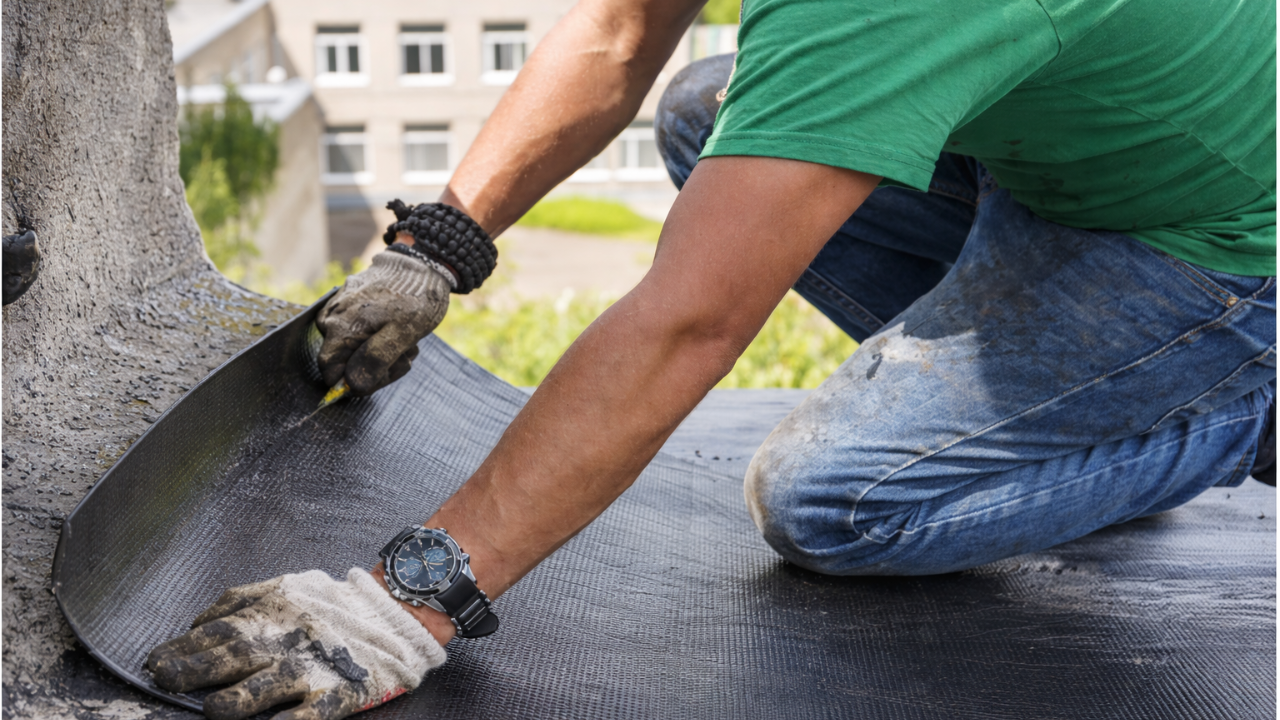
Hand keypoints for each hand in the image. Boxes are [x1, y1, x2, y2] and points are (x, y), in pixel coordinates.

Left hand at [147, 568, 445, 719]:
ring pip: (274, 683)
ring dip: (241, 698)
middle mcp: (292, 637)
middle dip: (198, 668)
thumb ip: (238, 602)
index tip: (155, 663)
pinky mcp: (344, 690)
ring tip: (213, 710)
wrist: (395, 612)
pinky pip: (318, 710)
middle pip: (239, 653)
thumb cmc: (331, 604)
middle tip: (165, 680)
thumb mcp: (284, 587)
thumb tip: (194, 625)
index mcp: (274, 612)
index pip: (219, 630)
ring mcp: (318, 665)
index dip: (184, 648)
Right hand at [316, 249, 451, 395]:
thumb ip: (376, 360)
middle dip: (375, 366)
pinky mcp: (346, 304)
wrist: (422, 264)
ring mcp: (337, 308)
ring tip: (404, 341)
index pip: (330, 373)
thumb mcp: (404, 334)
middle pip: (343, 363)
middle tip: (404, 354)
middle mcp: (331, 317)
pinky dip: (376, 338)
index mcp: (340, 327)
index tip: (384, 372)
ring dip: (380, 354)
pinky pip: (355, 333)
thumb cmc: (416, 298)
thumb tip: (353, 384)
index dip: (356, 380)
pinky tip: (396, 331)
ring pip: (351, 350)